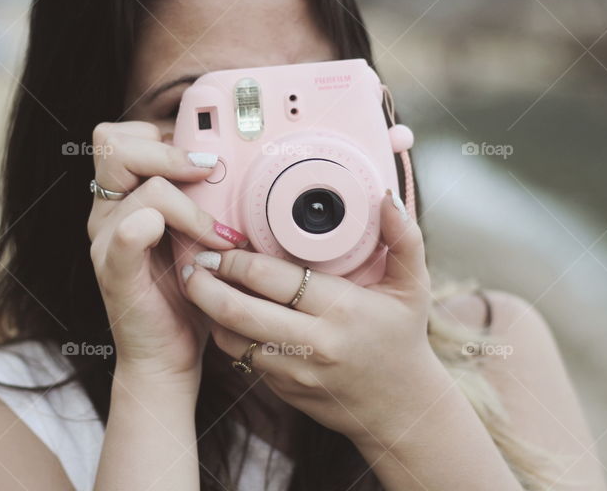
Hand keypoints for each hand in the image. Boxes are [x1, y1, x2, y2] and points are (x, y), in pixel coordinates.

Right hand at [86, 121, 246, 387]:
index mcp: (123, 197)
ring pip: (140, 188)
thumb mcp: (200, 233)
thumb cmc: (188, 293)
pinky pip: (124, 235)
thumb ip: (204, 197)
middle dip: (170, 153)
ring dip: (190, 205)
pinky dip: (151, 228)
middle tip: (208, 176)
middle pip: (113, 144)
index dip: (160, 134)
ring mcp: (107, 242)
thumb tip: (239, 161)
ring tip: (218, 237)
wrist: (168, 357)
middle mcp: (108, 213)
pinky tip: (188, 244)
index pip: (121, 135)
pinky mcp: (116, 273)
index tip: (202, 160)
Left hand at [181, 190, 446, 443]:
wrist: (401, 409)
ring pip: (231, 338)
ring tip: (199, 284)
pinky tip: (221, 312)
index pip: (272, 279)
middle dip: (205, 283)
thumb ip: (404, 238)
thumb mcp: (413, 286)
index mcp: (342, 308)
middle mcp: (314, 341)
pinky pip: (242, 358)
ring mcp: (295, 370)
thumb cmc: (403, 338)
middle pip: (238, 309)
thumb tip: (385, 197)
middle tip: (194, 262)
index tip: (222, 244)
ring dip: (208, 310)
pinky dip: (226, 334)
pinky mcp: (283, 389)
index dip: (237, 259)